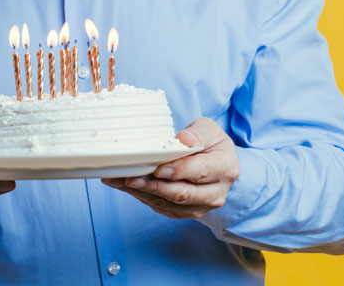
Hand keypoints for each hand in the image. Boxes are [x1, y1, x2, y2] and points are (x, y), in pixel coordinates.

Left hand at [102, 117, 238, 218]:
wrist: (216, 166)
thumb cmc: (210, 144)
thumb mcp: (210, 130)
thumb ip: (197, 133)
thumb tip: (183, 140)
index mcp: (225, 169)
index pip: (200, 172)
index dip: (178, 171)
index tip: (157, 168)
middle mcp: (214, 193)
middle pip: (182, 193)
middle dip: (154, 186)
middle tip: (130, 178)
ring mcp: (199, 207)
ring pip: (167, 203)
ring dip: (142, 192)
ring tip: (118, 180)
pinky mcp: (183, 212)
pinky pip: (160, 207)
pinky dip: (141, 196)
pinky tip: (123, 185)